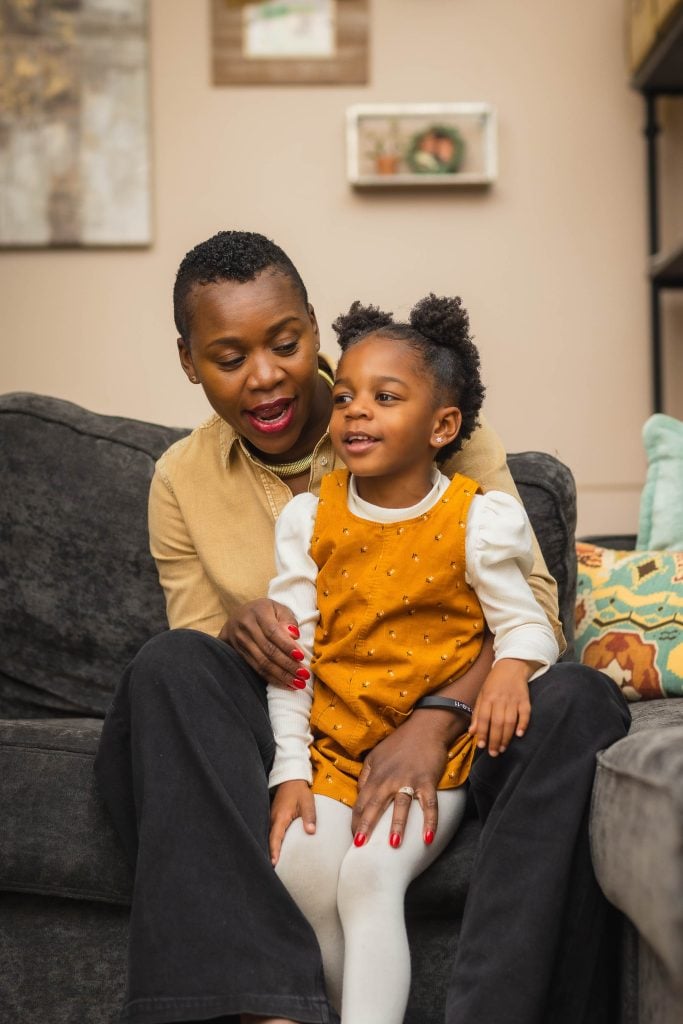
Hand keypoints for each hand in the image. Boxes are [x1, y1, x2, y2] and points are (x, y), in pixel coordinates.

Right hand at [218, 598, 306, 688]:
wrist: (238, 616)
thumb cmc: (265, 611)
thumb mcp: (277, 608)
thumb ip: (287, 619)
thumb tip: (294, 636)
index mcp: (258, 613)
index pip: (272, 632)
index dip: (287, 645)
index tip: (301, 657)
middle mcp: (246, 628)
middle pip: (268, 650)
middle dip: (287, 665)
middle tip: (304, 675)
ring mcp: (240, 642)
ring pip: (262, 663)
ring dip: (282, 676)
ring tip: (298, 684)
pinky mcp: (238, 655)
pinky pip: (256, 670)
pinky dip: (272, 679)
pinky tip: (286, 685)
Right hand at [269, 779, 315, 865]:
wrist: (290, 779)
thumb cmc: (299, 791)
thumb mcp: (307, 802)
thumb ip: (309, 816)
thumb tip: (311, 832)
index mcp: (281, 817)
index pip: (275, 837)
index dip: (274, 851)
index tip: (273, 864)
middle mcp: (273, 819)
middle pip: (268, 840)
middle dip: (268, 854)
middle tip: (269, 871)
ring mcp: (271, 818)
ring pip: (267, 836)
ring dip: (268, 849)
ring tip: (270, 865)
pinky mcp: (272, 818)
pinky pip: (269, 832)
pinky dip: (270, 842)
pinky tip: (272, 851)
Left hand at [352, 710, 462, 848]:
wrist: (425, 727)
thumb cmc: (399, 743)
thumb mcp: (376, 756)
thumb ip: (366, 775)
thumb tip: (359, 794)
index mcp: (376, 775)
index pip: (361, 801)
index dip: (356, 819)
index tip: (353, 837)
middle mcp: (390, 779)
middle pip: (375, 804)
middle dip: (366, 825)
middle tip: (359, 845)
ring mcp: (409, 780)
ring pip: (401, 805)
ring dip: (397, 825)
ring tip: (393, 844)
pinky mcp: (427, 781)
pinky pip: (429, 804)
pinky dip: (430, 821)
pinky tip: (428, 838)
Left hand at [468, 658, 532, 756]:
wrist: (512, 665)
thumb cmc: (494, 682)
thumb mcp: (482, 694)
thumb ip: (477, 713)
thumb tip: (472, 732)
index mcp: (488, 697)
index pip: (484, 718)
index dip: (482, 733)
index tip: (481, 746)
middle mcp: (500, 699)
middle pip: (497, 723)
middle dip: (494, 740)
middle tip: (493, 753)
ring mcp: (514, 700)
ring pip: (510, 721)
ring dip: (506, 737)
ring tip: (502, 748)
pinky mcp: (525, 700)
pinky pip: (525, 714)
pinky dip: (523, 725)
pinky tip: (519, 735)